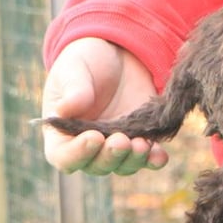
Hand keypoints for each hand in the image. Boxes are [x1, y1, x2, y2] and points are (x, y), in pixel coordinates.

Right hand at [42, 37, 169, 174]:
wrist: (118, 57)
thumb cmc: (86, 62)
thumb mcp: (75, 69)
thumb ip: (73, 90)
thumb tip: (63, 110)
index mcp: (62, 133)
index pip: (63, 156)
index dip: (77, 153)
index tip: (94, 137)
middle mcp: (88, 146)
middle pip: (97, 165)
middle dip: (110, 156)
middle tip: (122, 141)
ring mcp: (116, 145)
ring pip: (123, 165)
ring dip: (133, 160)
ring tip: (142, 144)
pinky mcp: (140, 139)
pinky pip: (148, 158)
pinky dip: (154, 160)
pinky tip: (160, 156)